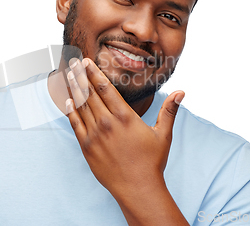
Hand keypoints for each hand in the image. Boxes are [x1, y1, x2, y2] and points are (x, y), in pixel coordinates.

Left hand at [65, 58, 184, 195]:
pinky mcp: (87, 148)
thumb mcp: (163, 134)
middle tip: (73, 63)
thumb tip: (181, 93)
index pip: (105, 88)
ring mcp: (95, 135)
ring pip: (81, 106)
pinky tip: (67, 101)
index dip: (94, 73)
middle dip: (81, 76)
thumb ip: (169, 111)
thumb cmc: (152, 162)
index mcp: (125, 117)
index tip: (86, 61)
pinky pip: (75, 124)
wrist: (138, 189)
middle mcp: (107, 123)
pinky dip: (70, 111)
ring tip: (68, 75)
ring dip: (74, 89)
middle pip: (90, 93)